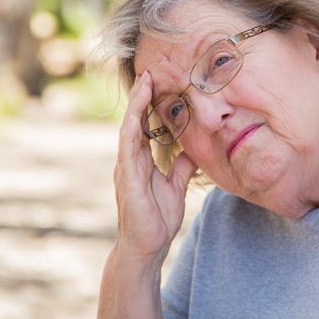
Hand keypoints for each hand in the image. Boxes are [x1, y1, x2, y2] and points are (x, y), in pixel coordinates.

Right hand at [113, 71, 196, 261]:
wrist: (147, 247)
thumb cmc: (157, 219)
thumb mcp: (175, 186)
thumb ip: (180, 166)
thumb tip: (192, 150)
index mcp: (142, 160)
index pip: (145, 125)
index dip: (149, 104)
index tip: (158, 82)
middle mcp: (131, 160)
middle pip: (135, 120)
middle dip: (141, 96)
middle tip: (150, 72)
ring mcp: (126, 167)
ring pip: (129, 128)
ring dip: (135, 105)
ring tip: (143, 83)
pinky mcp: (127, 178)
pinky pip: (127, 149)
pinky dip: (131, 129)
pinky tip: (136, 115)